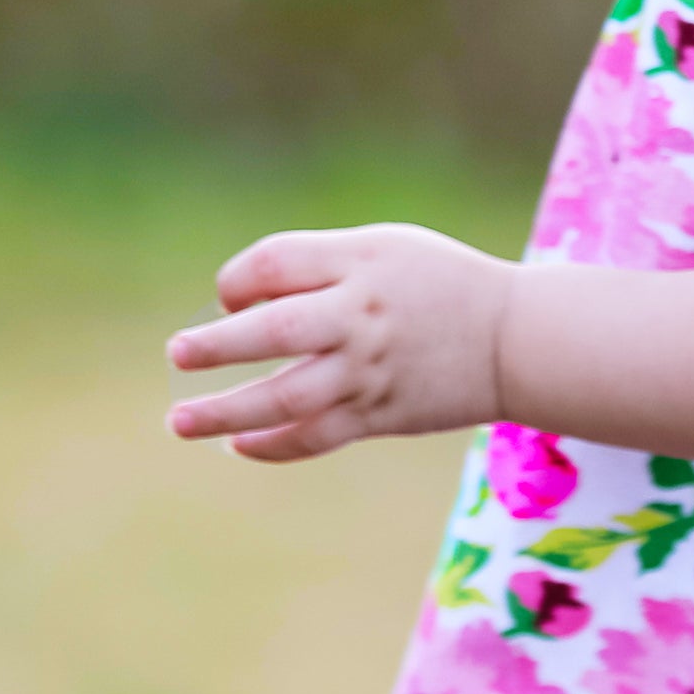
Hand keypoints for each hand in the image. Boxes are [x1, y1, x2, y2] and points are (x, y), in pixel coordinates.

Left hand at [166, 224, 514, 460]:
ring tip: (180, 421)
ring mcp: (370, 372)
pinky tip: (239, 444)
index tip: (231, 299)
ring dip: (226, 411)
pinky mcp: (381, 414)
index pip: (273, 265)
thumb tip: (235, 305)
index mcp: (359, 263)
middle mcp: (361, 317)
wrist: (515, 340)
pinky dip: (272, 445)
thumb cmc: (440, 284)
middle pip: (271, 332)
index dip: (235, 283)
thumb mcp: (384, 248)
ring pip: (286, 398)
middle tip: (178, 354)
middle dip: (215, 346)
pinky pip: (316, 437)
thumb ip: (315, 265)